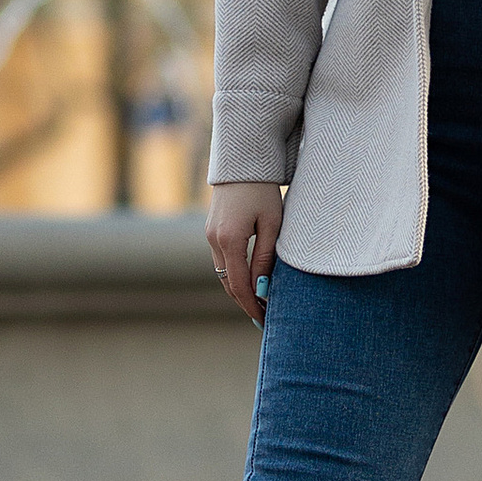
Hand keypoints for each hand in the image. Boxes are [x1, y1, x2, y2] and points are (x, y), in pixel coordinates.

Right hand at [205, 180, 281, 320]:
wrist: (242, 160)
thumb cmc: (263, 190)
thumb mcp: (271, 224)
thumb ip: (265, 257)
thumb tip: (262, 288)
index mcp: (229, 240)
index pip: (239, 284)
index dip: (251, 305)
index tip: (264, 320)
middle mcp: (214, 240)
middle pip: (227, 282)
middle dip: (244, 301)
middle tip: (263, 317)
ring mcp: (210, 235)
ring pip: (222, 273)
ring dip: (238, 289)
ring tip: (259, 302)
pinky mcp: (211, 230)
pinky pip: (221, 260)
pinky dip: (233, 274)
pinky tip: (249, 280)